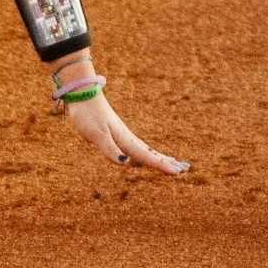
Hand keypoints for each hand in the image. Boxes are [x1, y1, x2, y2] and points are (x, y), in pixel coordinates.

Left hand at [64, 91, 190, 175]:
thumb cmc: (88, 115)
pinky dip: (146, 152)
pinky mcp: (116, 133)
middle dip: (167, 161)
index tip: (177, 172)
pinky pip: (137, 147)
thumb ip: (110, 149)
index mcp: (125, 140)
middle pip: (151, 152)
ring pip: (146, 149)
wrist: (82, 94)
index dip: (161, 165)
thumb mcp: (97, 135)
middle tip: (185, 168)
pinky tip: (146, 154)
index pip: (146, 156)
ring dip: (160, 157)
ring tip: (173, 161)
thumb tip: (126, 162)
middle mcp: (127, 138)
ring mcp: (123, 135)